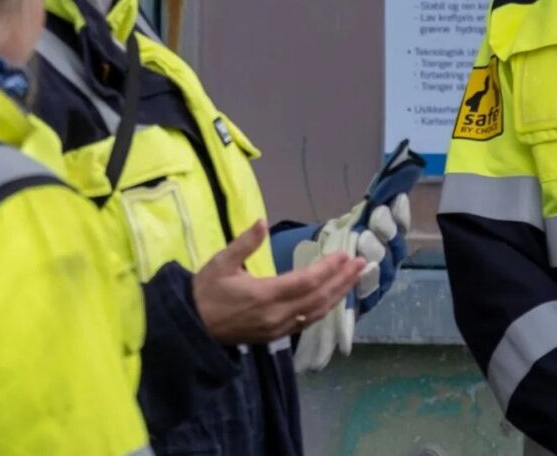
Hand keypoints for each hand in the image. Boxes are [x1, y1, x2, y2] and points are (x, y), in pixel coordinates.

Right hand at [192, 219, 364, 344]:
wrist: (193, 326)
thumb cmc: (207, 290)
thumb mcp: (221, 261)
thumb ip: (244, 243)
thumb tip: (262, 222)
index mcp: (264, 295)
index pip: (306, 281)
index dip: (328, 269)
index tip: (344, 254)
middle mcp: (277, 315)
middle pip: (319, 298)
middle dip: (342, 280)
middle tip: (362, 263)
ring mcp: (278, 328)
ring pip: (317, 312)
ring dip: (339, 294)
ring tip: (355, 278)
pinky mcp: (277, 335)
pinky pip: (308, 322)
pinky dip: (325, 308)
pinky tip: (334, 298)